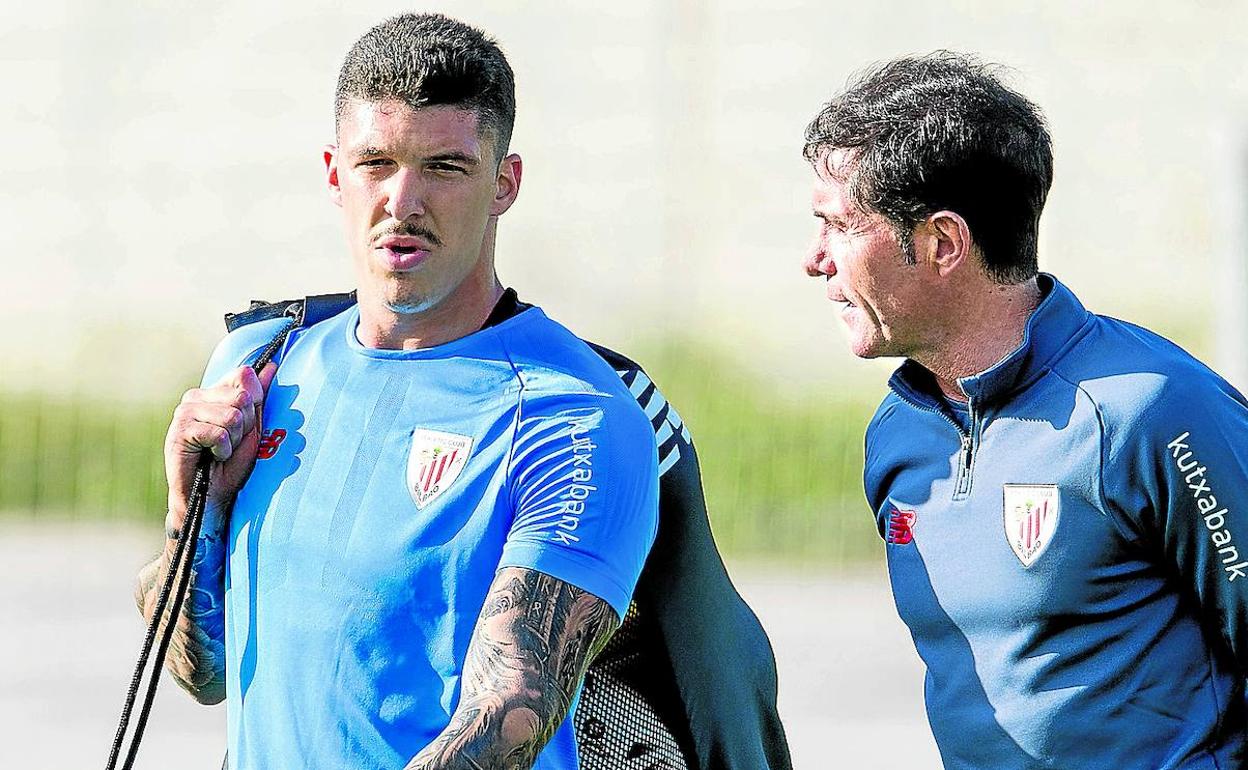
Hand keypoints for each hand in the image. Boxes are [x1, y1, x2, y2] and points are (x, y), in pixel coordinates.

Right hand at [163, 363, 275, 537]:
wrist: (212, 495)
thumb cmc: (232, 462)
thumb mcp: (253, 426)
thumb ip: (259, 396)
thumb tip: (272, 365)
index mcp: (213, 391)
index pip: (244, 375)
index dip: (254, 404)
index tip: (245, 426)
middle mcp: (196, 396)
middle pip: (242, 397)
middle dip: (247, 425)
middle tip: (232, 442)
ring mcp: (185, 412)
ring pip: (232, 415)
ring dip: (235, 440)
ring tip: (222, 450)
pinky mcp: (180, 430)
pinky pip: (219, 433)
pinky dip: (223, 450)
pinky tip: (213, 457)